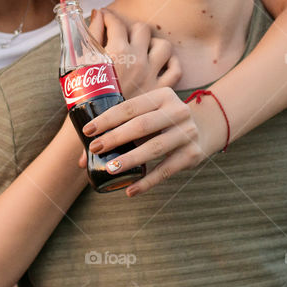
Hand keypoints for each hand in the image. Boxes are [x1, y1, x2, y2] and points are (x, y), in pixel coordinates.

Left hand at [77, 87, 228, 196]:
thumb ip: (120, 129)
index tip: (88, 131)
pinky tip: (130, 190)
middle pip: (142, 125)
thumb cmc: (163, 122)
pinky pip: (166, 170)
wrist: (204, 128)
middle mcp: (177, 112)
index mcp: (163, 96)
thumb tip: (82, 159)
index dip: (108, 119)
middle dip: (116, 137)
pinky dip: (147, 182)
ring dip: (130, 159)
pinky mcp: (192, 154)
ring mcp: (187, 133)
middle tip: (95, 148)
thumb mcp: (149, 115)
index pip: (131, 107)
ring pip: (154, 148)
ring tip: (109, 169)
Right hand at [87, 9, 180, 97]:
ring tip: (145, 49)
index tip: (105, 18)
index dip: (108, 16)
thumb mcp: (82, 63)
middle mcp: (137, 60)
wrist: (97, 128)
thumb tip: (97, 15)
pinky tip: (161, 64)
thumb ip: (91, 35)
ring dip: (154, 45)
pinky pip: (175, 70)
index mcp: (116, 51)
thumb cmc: (84, 97)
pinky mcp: (160, 91)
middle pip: (142, 29)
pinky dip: (170, 65)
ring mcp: (151, 75)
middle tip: (123, 35)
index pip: (116, 22)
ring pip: (164, 46)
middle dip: (131, 29)